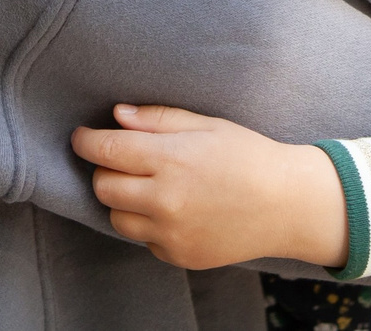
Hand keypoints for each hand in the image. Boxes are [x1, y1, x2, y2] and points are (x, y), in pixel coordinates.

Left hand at [69, 103, 349, 271]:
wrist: (288, 205)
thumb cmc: (249, 155)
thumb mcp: (207, 125)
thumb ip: (157, 120)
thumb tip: (117, 115)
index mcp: (170, 161)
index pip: (106, 150)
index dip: (86, 141)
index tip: (82, 136)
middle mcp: (165, 201)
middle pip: (103, 187)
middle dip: (105, 170)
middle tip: (122, 159)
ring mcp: (171, 234)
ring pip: (117, 218)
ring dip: (123, 200)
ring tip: (149, 185)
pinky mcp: (179, 256)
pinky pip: (145, 240)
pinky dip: (149, 224)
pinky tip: (174, 208)